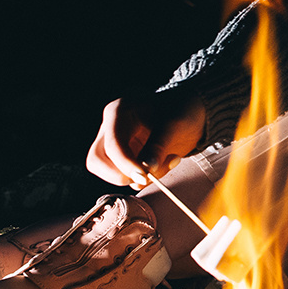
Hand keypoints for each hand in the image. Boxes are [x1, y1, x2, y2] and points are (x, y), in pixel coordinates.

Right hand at [86, 91, 206, 185]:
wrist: (190, 112)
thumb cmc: (182, 110)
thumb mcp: (175, 124)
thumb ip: (159, 146)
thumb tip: (147, 169)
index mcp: (119, 111)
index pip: (112, 143)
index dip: (125, 164)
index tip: (144, 176)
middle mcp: (110, 127)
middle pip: (97, 160)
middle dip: (123, 173)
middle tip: (150, 174)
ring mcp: (113, 142)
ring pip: (108, 171)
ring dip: (135, 178)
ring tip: (166, 164)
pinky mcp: (122, 156)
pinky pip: (124, 175)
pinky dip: (142, 178)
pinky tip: (164, 164)